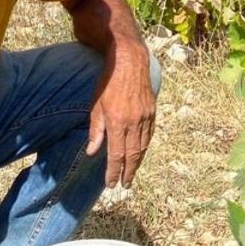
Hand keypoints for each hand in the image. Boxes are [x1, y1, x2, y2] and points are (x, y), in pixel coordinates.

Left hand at [86, 43, 156, 187]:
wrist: (129, 61)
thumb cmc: (108, 81)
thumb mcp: (96, 105)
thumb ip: (95, 130)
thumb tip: (92, 152)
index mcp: (118, 122)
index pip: (116, 155)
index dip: (114, 172)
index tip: (111, 184)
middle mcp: (134, 122)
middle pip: (132, 155)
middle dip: (128, 172)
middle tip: (124, 184)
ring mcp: (145, 117)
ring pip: (143, 146)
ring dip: (137, 162)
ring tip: (132, 173)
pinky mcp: (152, 110)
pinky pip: (150, 134)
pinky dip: (145, 146)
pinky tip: (141, 152)